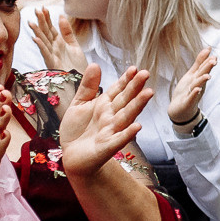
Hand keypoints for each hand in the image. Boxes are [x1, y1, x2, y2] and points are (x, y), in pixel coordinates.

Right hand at [27, 8, 82, 71]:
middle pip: (45, 33)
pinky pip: (46, 54)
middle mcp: (53, 48)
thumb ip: (67, 32)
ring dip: (37, 32)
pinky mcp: (53, 64)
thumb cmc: (77, 66)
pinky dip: (41, 46)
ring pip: (43, 42)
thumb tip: (61, 16)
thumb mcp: (74, 45)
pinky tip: (36, 39)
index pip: (50, 28)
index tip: (43, 8)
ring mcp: (53, 56)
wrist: (83, 81)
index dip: (47, 18)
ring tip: (31, 23)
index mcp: (58, 43)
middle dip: (41, 22)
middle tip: (35, 10)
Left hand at [59, 64, 151, 179]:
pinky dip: (128, 134)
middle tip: (146, 74)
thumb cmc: (77, 130)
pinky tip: (137, 126)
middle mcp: (111, 116)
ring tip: (148, 93)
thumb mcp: (79, 103)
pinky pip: (119, 139)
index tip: (135, 68)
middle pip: (125, 100)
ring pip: (126, 116)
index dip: (126, 79)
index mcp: (105, 105)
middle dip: (135, 87)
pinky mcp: (107, 147)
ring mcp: (111, 131)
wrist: (72, 156)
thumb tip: (95, 64)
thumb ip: (88, 86)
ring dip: (137, 105)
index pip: (118, 89)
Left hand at [165, 48, 217, 128]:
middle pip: (203, 75)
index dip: (208, 62)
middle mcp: (198, 85)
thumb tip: (208, 49)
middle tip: (214, 61)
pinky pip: (191, 98)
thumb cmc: (187, 91)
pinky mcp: (188, 103)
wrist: (180, 111)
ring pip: (198, 85)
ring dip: (202, 80)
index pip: (204, 69)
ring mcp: (193, 94)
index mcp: (198, 78)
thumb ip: (200, 62)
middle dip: (208, 68)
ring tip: (207, 76)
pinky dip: (194, 93)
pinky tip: (197, 89)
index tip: (214, 56)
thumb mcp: (193, 75)